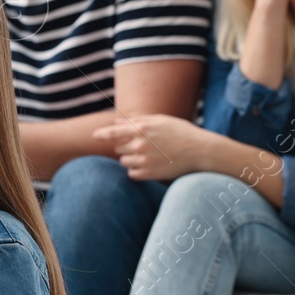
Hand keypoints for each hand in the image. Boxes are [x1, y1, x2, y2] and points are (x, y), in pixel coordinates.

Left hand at [95, 114, 211, 181]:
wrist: (199, 151)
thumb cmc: (180, 132)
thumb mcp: (160, 120)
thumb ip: (137, 120)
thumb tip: (116, 122)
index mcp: (142, 129)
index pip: (113, 133)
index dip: (102, 134)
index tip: (95, 136)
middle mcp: (140, 145)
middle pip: (119, 148)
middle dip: (126, 146)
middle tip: (143, 144)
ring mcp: (144, 160)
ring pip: (124, 161)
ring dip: (131, 158)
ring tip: (149, 154)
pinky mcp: (149, 174)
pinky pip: (132, 173)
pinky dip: (137, 169)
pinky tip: (150, 164)